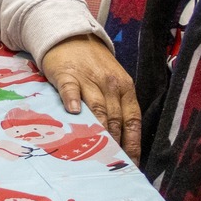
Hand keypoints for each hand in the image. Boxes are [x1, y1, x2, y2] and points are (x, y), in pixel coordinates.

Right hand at [41, 35, 141, 159]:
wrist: (70, 36)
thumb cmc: (93, 65)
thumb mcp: (111, 82)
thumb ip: (116, 107)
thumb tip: (120, 141)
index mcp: (125, 88)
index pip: (133, 120)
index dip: (132, 143)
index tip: (131, 163)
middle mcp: (110, 84)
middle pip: (115, 118)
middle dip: (115, 143)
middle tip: (112, 164)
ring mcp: (88, 79)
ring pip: (97, 108)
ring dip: (99, 130)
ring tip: (97, 150)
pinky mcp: (67, 74)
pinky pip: (71, 89)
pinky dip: (73, 100)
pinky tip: (73, 113)